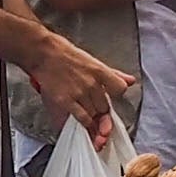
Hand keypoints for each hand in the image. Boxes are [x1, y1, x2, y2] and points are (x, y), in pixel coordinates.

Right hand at [18, 27, 141, 130]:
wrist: (44, 54)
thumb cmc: (66, 56)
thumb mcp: (94, 62)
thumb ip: (114, 74)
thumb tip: (131, 81)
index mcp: (100, 71)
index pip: (120, 89)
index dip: (115, 95)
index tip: (109, 97)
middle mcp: (92, 83)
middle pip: (105, 106)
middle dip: (101, 111)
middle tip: (94, 110)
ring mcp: (79, 93)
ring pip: (94, 115)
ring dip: (92, 118)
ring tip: (86, 114)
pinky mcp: (66, 101)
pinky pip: (82, 118)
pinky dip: (84, 122)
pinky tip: (81, 120)